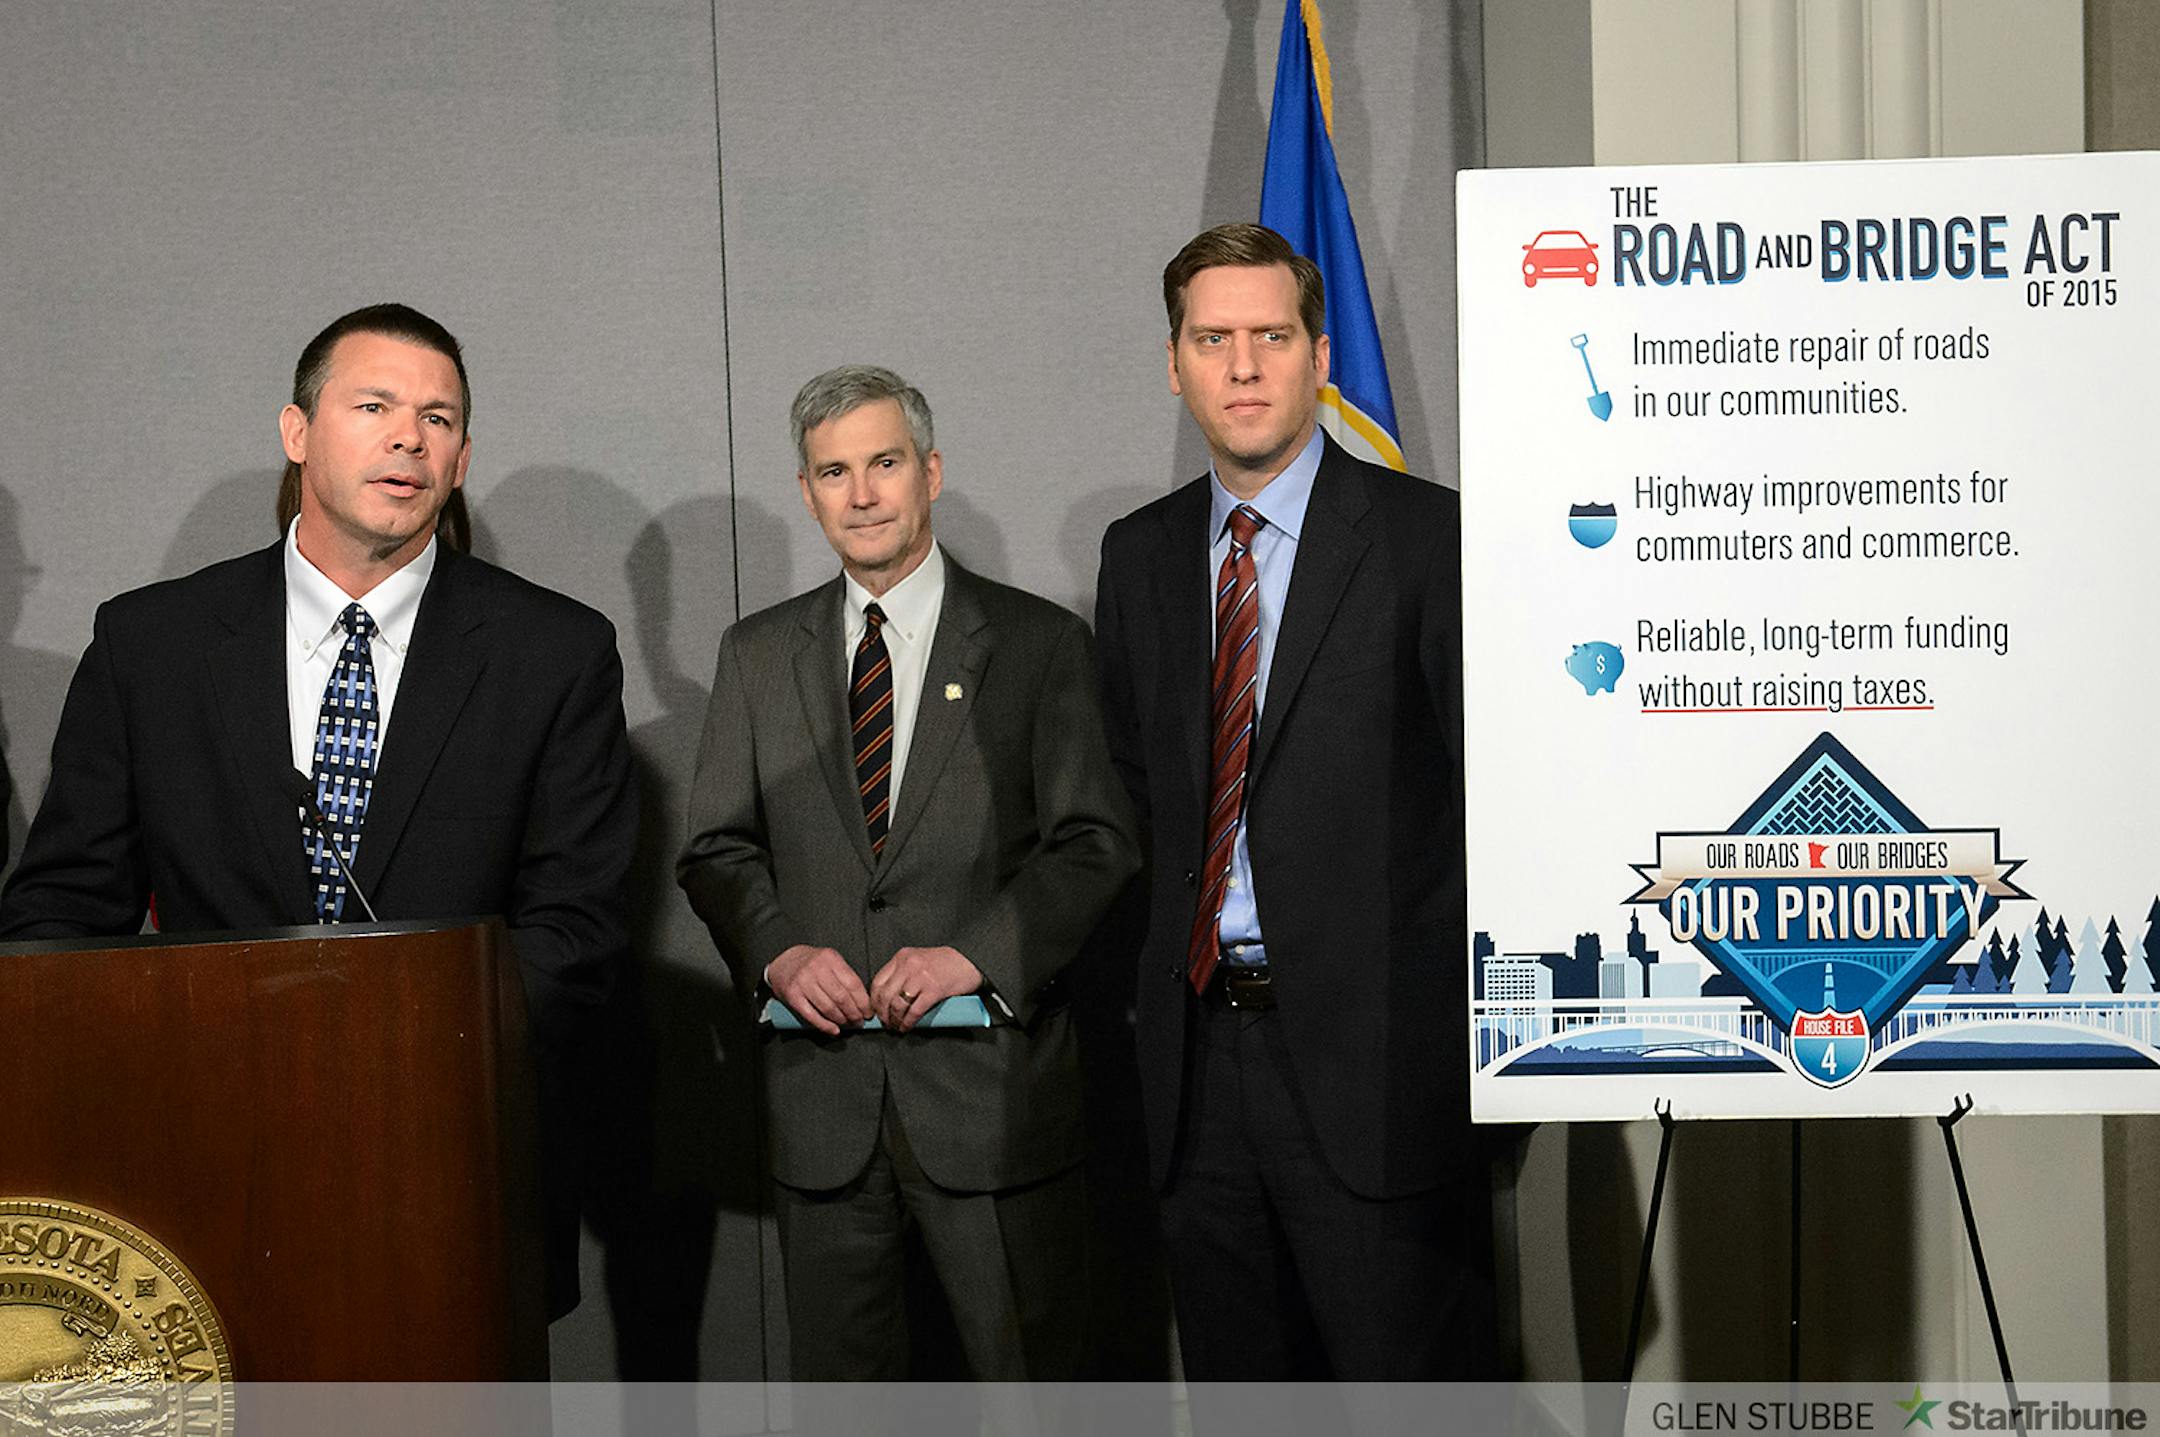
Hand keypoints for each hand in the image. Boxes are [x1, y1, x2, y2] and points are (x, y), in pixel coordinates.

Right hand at [765, 944, 872, 1035]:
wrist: (783, 963)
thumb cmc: (811, 964)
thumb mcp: (829, 961)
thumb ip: (845, 976)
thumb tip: (863, 1001)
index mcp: (830, 959)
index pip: (853, 984)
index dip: (863, 1002)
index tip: (868, 1012)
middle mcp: (817, 969)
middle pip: (841, 998)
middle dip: (854, 1014)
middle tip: (859, 1021)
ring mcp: (803, 982)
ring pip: (828, 1008)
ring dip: (841, 1020)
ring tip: (847, 1024)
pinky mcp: (793, 996)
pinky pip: (812, 1015)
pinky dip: (825, 1026)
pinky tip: (834, 1030)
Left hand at [869, 946, 983, 1032]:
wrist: (970, 960)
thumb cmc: (946, 962)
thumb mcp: (918, 959)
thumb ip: (903, 972)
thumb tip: (889, 997)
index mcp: (902, 956)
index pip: (878, 981)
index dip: (874, 1000)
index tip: (876, 1010)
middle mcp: (908, 965)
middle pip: (885, 995)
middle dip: (882, 1013)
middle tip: (885, 1022)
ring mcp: (921, 977)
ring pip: (897, 1005)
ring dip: (894, 1020)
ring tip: (896, 1026)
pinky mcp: (934, 990)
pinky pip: (914, 1011)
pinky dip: (908, 1022)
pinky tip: (907, 1027)